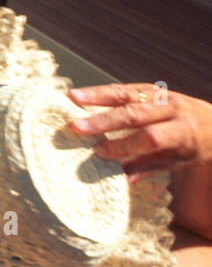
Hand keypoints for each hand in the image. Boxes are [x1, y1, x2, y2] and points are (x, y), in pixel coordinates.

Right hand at [67, 83, 211, 176]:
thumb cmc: (194, 147)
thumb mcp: (179, 161)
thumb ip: (150, 166)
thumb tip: (121, 177)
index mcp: (182, 131)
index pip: (150, 137)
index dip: (125, 145)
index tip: (101, 152)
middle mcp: (172, 109)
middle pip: (134, 113)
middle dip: (103, 120)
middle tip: (77, 127)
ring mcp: (162, 95)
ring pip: (127, 94)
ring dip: (97, 96)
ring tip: (72, 98)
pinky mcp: (152, 89)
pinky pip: (125, 89)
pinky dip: (101, 92)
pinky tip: (81, 95)